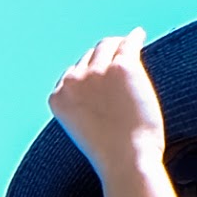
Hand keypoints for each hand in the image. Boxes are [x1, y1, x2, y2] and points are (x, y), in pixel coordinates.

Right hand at [46, 30, 162, 188]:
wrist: (126, 161)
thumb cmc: (111, 155)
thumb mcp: (84, 129)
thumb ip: (84, 106)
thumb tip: (100, 85)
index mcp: (57, 98)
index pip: (72, 74)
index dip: (89, 72)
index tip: (101, 71)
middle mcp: (73, 81)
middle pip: (89, 57)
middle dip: (103, 56)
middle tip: (117, 55)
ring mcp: (97, 72)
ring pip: (107, 46)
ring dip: (117, 45)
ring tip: (128, 45)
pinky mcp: (122, 68)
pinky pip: (129, 44)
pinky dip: (134, 38)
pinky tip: (139, 35)